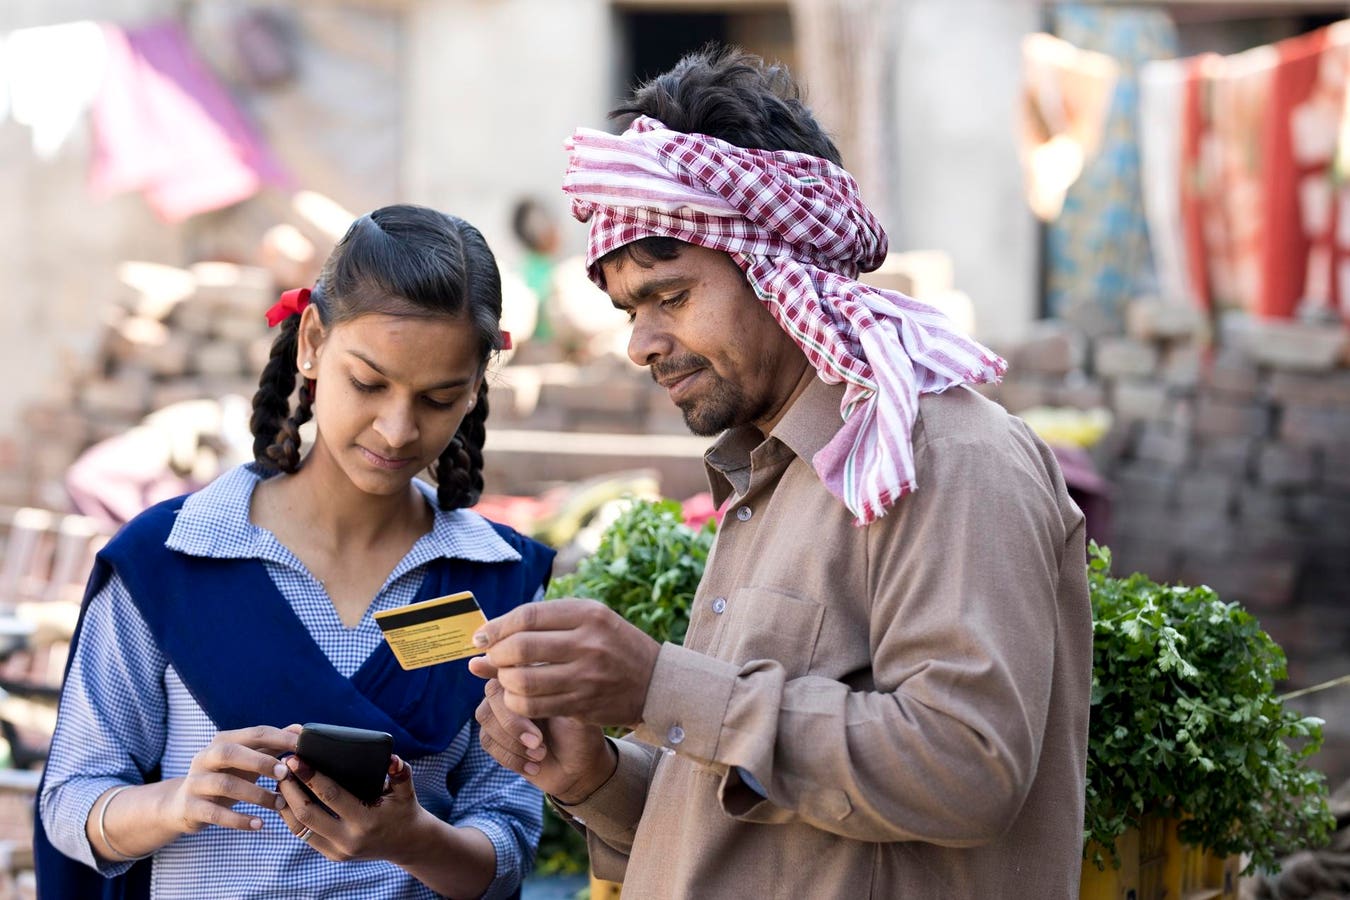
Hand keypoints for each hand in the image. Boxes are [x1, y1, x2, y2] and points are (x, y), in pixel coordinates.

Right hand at [165, 725, 297, 833]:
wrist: (182, 805)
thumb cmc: (226, 776)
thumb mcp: (247, 760)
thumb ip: (272, 745)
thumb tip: (301, 730)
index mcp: (223, 741)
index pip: (254, 733)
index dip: (280, 738)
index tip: (304, 747)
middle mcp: (205, 757)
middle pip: (231, 753)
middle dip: (261, 762)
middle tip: (286, 773)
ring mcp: (195, 782)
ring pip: (225, 785)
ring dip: (256, 795)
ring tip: (280, 804)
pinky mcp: (190, 807)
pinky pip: (215, 814)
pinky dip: (239, 820)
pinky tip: (259, 824)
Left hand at [277, 754, 426, 862]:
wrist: (406, 842)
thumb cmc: (403, 809)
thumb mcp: (406, 790)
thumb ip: (400, 772)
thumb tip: (391, 758)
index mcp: (366, 821)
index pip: (331, 796)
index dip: (311, 777)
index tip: (296, 759)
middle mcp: (348, 840)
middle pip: (307, 813)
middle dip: (290, 788)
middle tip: (282, 766)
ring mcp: (337, 850)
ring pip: (299, 827)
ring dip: (285, 803)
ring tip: (280, 780)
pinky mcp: (331, 854)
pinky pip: (303, 834)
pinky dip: (291, 815)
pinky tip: (287, 798)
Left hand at [468, 598, 660, 726]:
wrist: (657, 682)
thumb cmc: (614, 645)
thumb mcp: (591, 619)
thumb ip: (545, 622)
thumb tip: (487, 634)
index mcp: (588, 614)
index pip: (527, 616)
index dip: (497, 627)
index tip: (482, 636)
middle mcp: (588, 643)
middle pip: (521, 648)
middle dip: (496, 655)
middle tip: (491, 658)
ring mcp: (586, 677)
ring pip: (523, 682)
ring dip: (504, 681)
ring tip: (506, 677)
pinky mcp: (583, 705)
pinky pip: (535, 706)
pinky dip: (517, 702)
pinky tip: (518, 696)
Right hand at [474, 677, 615, 803]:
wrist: (578, 767)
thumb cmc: (580, 734)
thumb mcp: (575, 712)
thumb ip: (556, 694)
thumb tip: (538, 674)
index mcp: (534, 675)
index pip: (509, 665)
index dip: (495, 667)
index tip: (494, 678)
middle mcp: (512, 690)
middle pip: (493, 693)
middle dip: (513, 721)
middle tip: (539, 742)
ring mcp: (500, 712)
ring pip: (486, 717)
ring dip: (512, 741)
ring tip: (540, 755)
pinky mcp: (494, 736)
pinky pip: (487, 741)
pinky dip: (510, 756)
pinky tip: (533, 766)